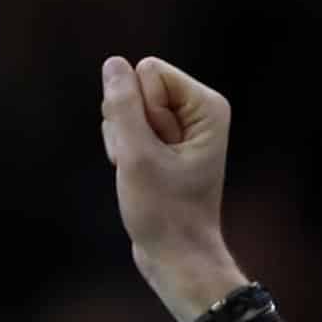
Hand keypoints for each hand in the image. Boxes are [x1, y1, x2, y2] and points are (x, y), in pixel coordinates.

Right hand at [101, 56, 246, 321]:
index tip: (159, 151)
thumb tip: (114, 64)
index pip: (148, 70)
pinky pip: (125, 128)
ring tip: (145, 175)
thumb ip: (123, 105)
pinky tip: (138, 178)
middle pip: (135, 87)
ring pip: (125, 109)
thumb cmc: (164, 213)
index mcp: (207, 106)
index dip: (141, 111)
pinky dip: (123, 153)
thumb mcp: (137, 156)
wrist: (176, 256)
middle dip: (130, 127)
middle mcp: (198, 112)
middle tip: (150, 166)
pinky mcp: (163, 144)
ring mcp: (180, 128)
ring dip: (124, 143)